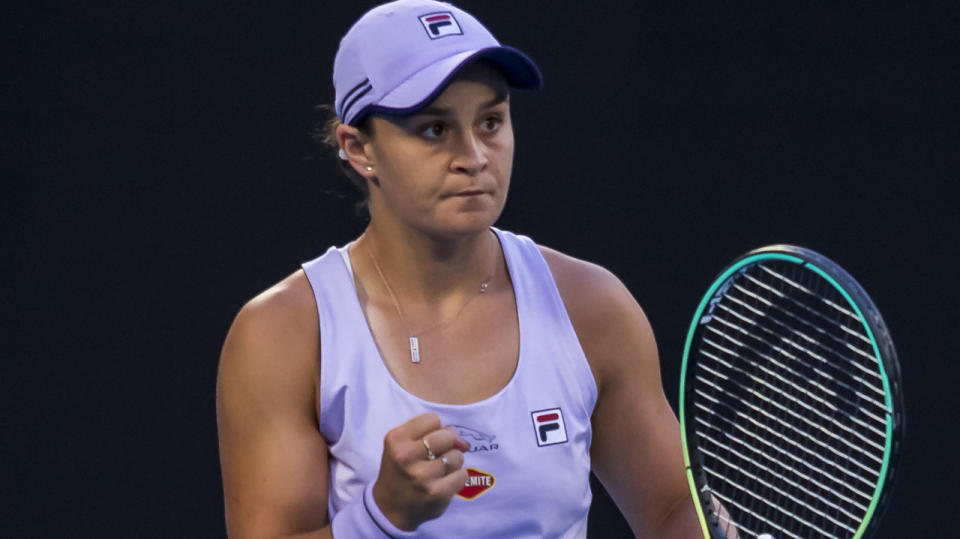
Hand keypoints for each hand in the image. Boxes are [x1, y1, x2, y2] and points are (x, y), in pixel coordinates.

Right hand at [372, 413, 469, 530]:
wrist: (389, 508)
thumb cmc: (401, 470)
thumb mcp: (404, 445)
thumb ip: (433, 433)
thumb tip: (464, 442)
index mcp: (396, 439)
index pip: (433, 419)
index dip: (434, 430)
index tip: (425, 442)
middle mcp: (406, 456)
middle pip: (447, 436)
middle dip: (447, 444)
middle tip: (435, 456)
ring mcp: (421, 476)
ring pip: (457, 456)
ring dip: (452, 463)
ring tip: (437, 472)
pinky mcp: (436, 493)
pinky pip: (462, 475)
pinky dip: (456, 478)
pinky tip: (443, 484)